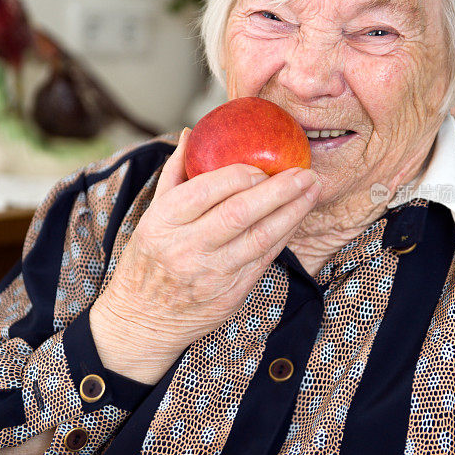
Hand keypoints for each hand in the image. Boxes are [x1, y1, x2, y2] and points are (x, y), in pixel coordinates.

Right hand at [90, 128, 320, 383]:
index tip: (262, 165)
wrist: (142, 321)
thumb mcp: (151, 214)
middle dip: (278, 189)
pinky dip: (284, 236)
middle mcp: (186, 248)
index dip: (240, 175)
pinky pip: (264, 260)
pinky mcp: (230, 295)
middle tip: (304, 171)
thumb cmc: (149, 258)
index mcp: (163, 222)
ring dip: (292, 211)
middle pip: (240, 213)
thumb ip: (174, 173)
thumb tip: (193, 133)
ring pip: (260, 237)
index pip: (207, 190)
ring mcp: (210, 274)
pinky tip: (297, 217)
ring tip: (311, 189)